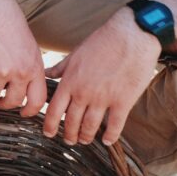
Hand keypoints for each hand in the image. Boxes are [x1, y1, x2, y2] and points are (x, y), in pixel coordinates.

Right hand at [0, 2, 46, 116]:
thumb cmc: (12, 31)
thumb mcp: (32, 51)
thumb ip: (32, 72)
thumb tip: (30, 95)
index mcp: (35, 69)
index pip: (37, 100)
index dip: (30, 111)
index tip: (23, 113)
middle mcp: (20, 73)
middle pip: (13, 102)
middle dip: (5, 104)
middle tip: (0, 101)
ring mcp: (0, 72)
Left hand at [43, 8, 160, 144]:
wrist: (131, 35)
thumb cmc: (102, 41)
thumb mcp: (74, 54)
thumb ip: (59, 69)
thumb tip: (45, 74)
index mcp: (69, 83)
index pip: (54, 111)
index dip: (49, 125)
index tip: (48, 133)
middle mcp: (83, 93)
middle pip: (71, 122)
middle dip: (68, 134)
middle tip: (68, 140)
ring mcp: (104, 99)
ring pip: (90, 126)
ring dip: (86, 136)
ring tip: (84, 140)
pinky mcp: (124, 101)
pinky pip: (115, 125)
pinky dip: (110, 135)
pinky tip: (107, 140)